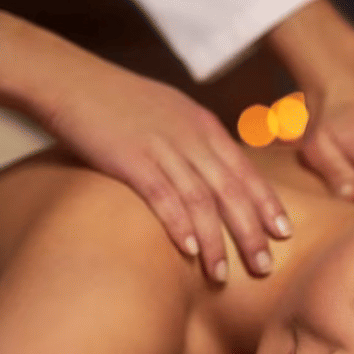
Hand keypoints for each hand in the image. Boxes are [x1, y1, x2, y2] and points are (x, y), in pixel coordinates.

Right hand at [44, 64, 288, 281]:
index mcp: (204, 126)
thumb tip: (216, 175)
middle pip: (231, 191)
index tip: (284, 233)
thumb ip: (197, 142)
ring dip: (216, 241)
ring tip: (223, 275)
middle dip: (251, 232)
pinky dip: (179, 224)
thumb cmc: (119, 102)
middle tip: (265, 266)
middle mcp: (191, 137)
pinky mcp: (130, 159)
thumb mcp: (171, 114)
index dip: (267, 204)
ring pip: (201, 200)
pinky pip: (162, 196)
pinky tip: (189, 250)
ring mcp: (162, 147)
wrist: (70, 79)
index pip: (246, 171)